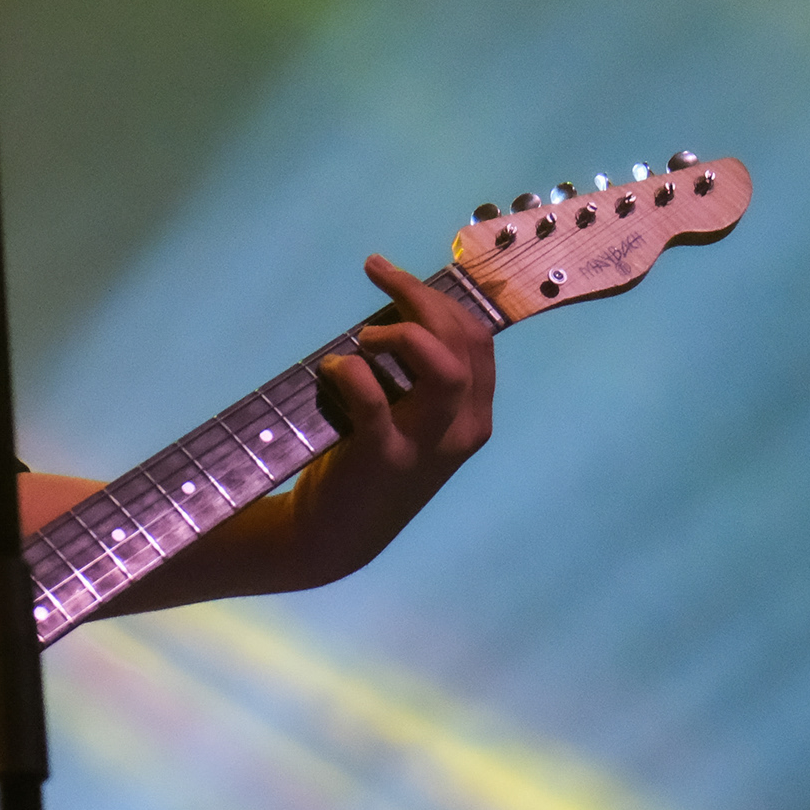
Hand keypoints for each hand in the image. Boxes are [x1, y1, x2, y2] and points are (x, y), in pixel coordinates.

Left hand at [289, 253, 497, 578]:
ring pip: (444, 368)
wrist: (335, 536)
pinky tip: (332, 369)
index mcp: (475, 416)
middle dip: (420, 296)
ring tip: (365, 337)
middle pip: (463, 341)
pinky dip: (350, 370)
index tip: (400, 277)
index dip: (441, 298)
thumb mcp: (411, 420)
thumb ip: (417, 376)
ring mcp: (427, 445)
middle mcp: (464, 430)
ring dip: (402, 336)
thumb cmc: (368, 465)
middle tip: (378, 274)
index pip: (478, 340)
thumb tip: (398, 309)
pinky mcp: (384, 456)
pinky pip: (374, 397)